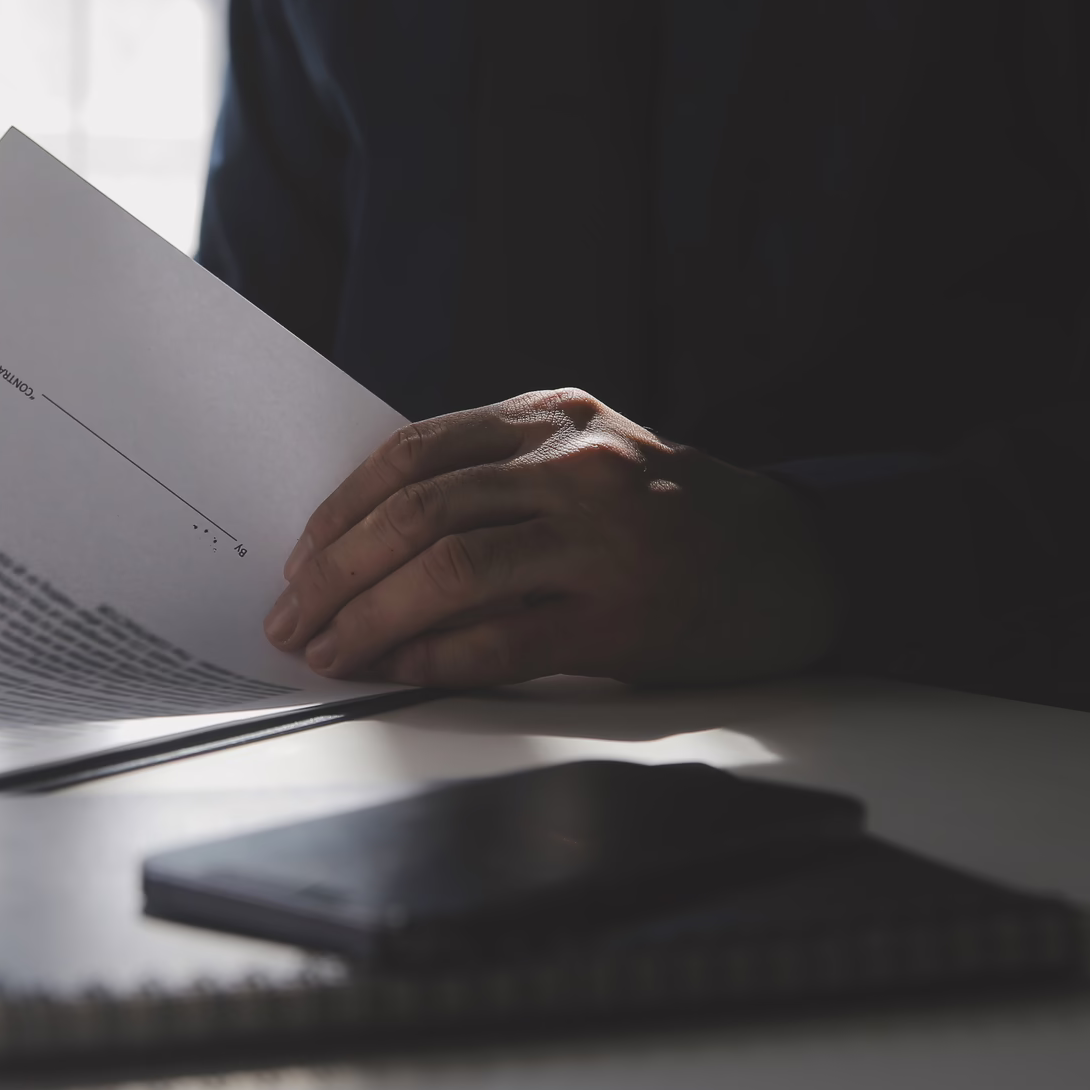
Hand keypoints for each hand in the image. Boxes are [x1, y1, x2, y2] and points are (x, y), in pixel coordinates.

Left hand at [262, 388, 841, 687]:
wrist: (797, 562)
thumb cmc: (674, 515)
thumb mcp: (590, 458)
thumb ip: (499, 476)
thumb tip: (371, 542)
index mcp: (557, 417)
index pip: (417, 452)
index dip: (343, 508)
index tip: (302, 556)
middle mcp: (578, 467)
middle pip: (420, 513)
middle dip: (338, 572)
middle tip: (293, 617)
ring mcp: (604, 540)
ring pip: (451, 572)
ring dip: (371, 619)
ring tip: (329, 650)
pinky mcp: (624, 617)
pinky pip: (504, 640)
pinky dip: (438, 658)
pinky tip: (399, 672)